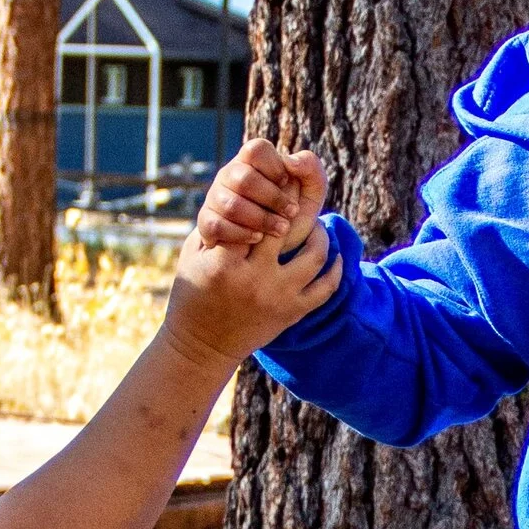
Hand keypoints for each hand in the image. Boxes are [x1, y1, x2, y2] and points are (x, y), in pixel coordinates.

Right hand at [163, 161, 340, 368]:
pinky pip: (327, 287)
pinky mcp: (293, 313)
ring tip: (316, 226)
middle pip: (287, 228)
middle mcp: (256, 279)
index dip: (267, 195)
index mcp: (225, 263)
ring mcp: (278, 297)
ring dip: (320, 234)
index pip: (253, 214)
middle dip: (295, 206)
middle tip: (298, 197)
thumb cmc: (192, 294)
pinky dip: (335, 267)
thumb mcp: (193, 254)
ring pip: (316, 254)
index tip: (276, 182)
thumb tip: (243, 189)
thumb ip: (216, 224)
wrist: (202, 347)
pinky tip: (334, 255)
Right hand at [201, 140, 327, 258]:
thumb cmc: (290, 216)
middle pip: (243, 179)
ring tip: (281, 229)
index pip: (256, 149)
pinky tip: (258, 238)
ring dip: (261, 219)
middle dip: (273, 199)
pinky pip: (217, 226)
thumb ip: (311, 171)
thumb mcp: (309, 195)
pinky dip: (241, 234)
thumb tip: (290, 162)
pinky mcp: (206, 222)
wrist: (271, 251)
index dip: (275, 167)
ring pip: (231, 205)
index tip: (287, 184)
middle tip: (291, 213)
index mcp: (252, 162)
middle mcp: (229, 175)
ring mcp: (215, 198)